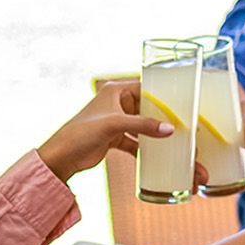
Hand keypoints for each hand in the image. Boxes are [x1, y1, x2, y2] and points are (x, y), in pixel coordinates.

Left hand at [36, 80, 176, 181]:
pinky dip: (146, 147)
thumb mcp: (114, 124)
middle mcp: (117, 103)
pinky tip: (158, 155)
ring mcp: (117, 121)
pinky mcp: (115, 137)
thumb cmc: (79, 133)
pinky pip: (137, 140)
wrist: (61, 157)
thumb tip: (170, 129)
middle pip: (148, 108)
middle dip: (164, 117)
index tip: (182, 103)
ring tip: (174, 141)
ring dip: (156, 134)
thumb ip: (142, 125)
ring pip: (144, 125)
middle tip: (183, 124)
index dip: (164, 94)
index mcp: (115, 91)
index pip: (146, 87)